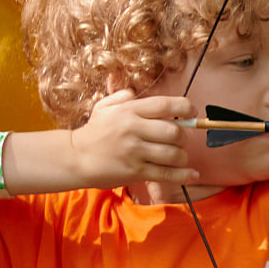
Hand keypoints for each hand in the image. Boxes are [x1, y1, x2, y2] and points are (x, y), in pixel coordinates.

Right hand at [71, 89, 197, 187]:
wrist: (74, 158)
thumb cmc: (94, 132)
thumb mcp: (104, 108)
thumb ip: (122, 97)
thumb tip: (135, 92)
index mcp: (129, 111)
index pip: (165, 105)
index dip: (185, 108)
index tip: (191, 113)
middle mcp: (133, 129)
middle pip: (174, 132)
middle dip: (183, 137)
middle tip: (179, 140)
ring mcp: (135, 152)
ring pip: (173, 154)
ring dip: (181, 157)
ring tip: (177, 157)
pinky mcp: (135, 172)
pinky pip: (166, 174)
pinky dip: (184, 175)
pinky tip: (193, 175)